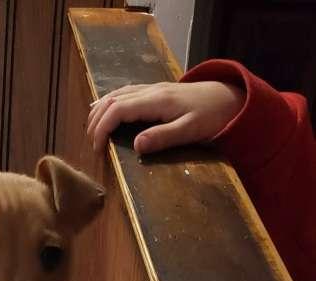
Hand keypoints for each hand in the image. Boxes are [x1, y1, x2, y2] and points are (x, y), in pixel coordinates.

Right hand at [87, 80, 244, 154]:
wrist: (230, 98)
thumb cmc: (212, 116)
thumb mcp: (190, 131)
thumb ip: (163, 137)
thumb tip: (136, 146)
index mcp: (157, 101)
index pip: (118, 110)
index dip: (102, 128)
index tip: (98, 149)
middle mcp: (151, 91)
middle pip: (112, 100)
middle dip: (96, 121)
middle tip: (91, 144)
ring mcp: (153, 88)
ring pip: (117, 94)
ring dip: (100, 110)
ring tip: (91, 130)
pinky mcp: (156, 91)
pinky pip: (125, 93)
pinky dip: (110, 103)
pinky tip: (105, 111)